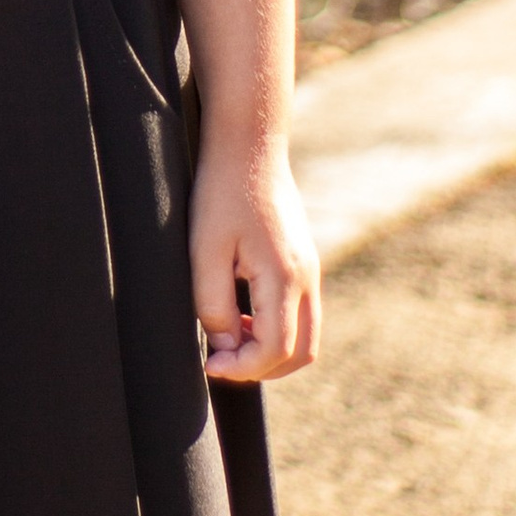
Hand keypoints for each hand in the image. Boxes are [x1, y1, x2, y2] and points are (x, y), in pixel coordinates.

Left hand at [190, 143, 320, 384]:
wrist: (249, 147)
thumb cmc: (221, 194)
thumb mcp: (204, 252)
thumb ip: (214, 305)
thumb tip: (224, 345)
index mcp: (284, 277)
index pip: (275, 350)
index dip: (242, 369)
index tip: (209, 365)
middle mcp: (307, 278)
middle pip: (302, 353)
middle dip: (262, 368)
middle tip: (221, 360)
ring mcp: (310, 270)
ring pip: (306, 336)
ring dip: (270, 350)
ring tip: (229, 336)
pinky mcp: (305, 263)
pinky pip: (301, 314)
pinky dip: (277, 330)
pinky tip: (242, 315)